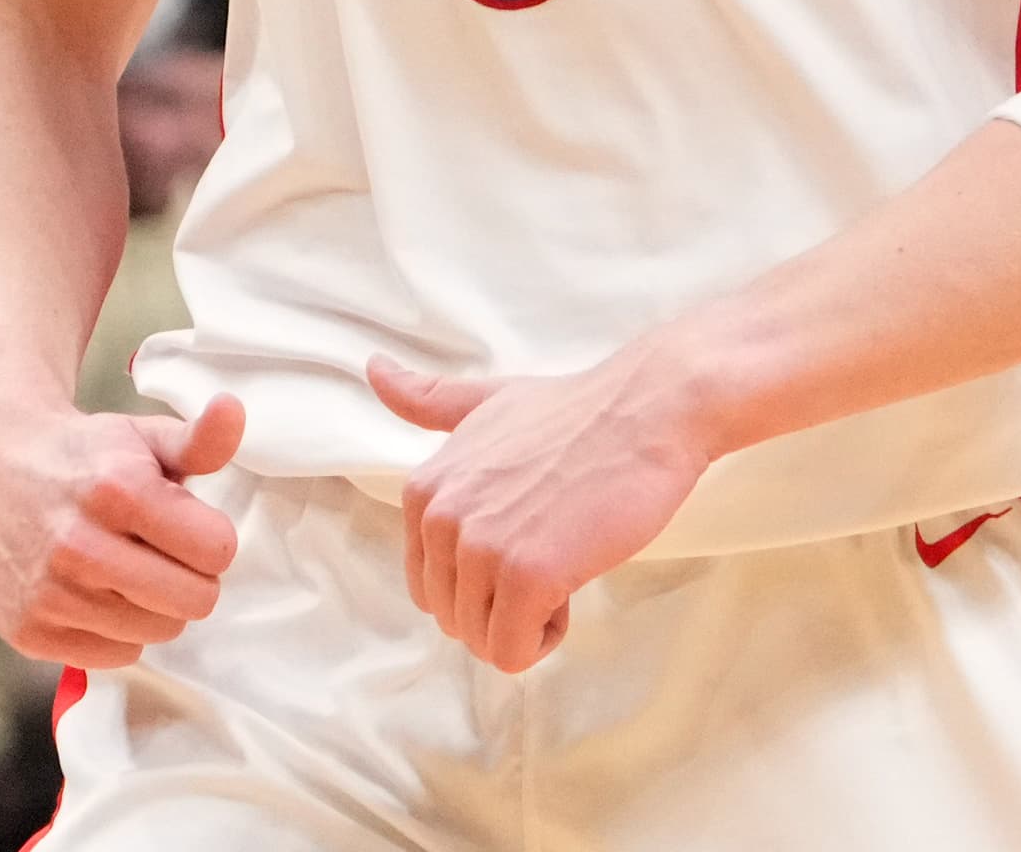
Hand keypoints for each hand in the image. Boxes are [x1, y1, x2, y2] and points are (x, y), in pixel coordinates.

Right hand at [0, 393, 244, 667]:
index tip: (186, 525)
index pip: (218, 551)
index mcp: (118, 490)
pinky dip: (116, 630)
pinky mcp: (29, 630)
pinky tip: (94, 592)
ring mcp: (50, 594)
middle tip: (160, 552)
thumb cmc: (80, 456)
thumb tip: (234, 410)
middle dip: (189, 575)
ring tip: (126, 570)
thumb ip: (200, 438)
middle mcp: (80, 546)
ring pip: (159, 631)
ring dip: (154, 605)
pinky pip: (116, 655)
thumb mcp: (140, 437)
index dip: (210, 537)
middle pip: (195, 600)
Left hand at [372, 347, 717, 671]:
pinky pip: (514, 653)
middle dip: (504, 605)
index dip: (483, 577)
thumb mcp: (487, 402)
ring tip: (563, 560)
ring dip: (529, 620)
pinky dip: (546, 637)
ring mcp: (481, 548)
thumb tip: (373, 368)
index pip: (429, 585)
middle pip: (454, 618)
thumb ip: (430, 401)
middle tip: (551, 549)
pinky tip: (573, 585)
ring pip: (483, 641)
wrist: (647, 410)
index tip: (526, 537)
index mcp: (423, 491)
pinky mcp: (528, 576)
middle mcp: (440, 519)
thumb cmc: (576, 412)